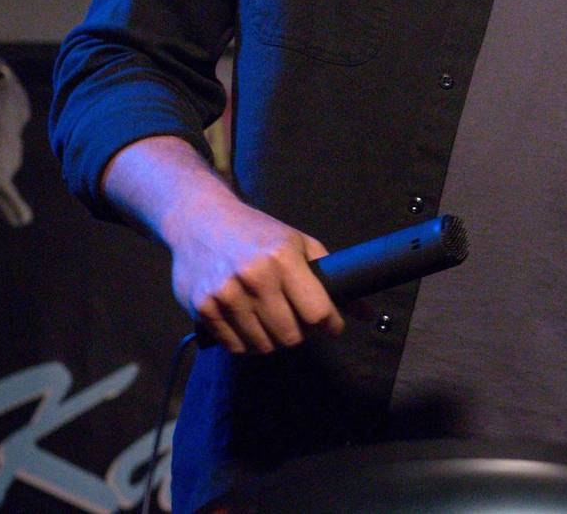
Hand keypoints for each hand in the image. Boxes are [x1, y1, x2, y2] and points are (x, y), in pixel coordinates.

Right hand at [160, 187, 342, 353]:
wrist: (200, 219)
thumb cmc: (256, 232)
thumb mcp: (298, 243)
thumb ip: (332, 277)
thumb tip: (367, 314)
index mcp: (282, 257)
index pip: (317, 313)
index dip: (330, 325)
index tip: (330, 326)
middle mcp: (254, 276)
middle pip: (292, 336)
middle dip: (301, 333)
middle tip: (297, 320)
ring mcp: (226, 294)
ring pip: (265, 346)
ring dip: (273, 339)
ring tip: (271, 319)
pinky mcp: (203, 308)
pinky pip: (236, 347)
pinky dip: (248, 342)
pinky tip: (249, 321)